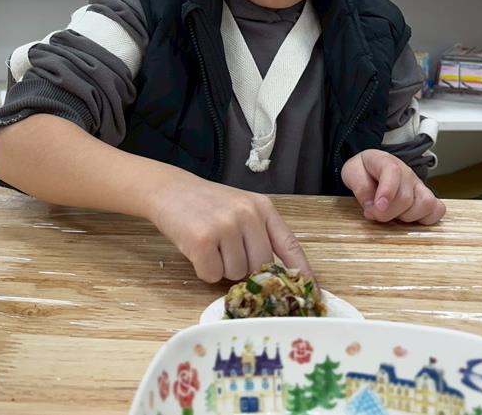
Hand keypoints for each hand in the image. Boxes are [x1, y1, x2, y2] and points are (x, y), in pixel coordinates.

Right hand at [147, 174, 312, 283]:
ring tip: (209, 245)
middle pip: (260, 266)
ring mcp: (225, 226)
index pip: (289, 244)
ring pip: (235, 274)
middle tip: (225, 251)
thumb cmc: (206, 204)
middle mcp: (247, 215)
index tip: (312, 292)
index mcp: (262, 207)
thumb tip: (275, 277)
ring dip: (221, 268)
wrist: (169, 190)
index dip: (302, 271)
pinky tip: (196, 250)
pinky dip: (203, 270)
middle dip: (244, 268)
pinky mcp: (202, 240)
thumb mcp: (240, 209)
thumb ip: (259, 234)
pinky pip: (211, 275)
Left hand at [341, 149, 445, 224]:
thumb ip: (360, 187)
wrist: (370, 169)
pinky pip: (438, 210)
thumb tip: (372, 206)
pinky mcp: (427, 197)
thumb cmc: (363, 171)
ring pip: (426, 203)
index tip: (377, 208)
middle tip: (374, 214)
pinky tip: (410, 220)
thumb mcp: (352, 173)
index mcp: (386, 161)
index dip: (387, 192)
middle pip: (406, 197)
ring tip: (393, 215)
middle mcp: (407, 172)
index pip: (393, 173)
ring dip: (407, 216)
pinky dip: (426, 219)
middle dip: (388, 213)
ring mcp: (419, 185)